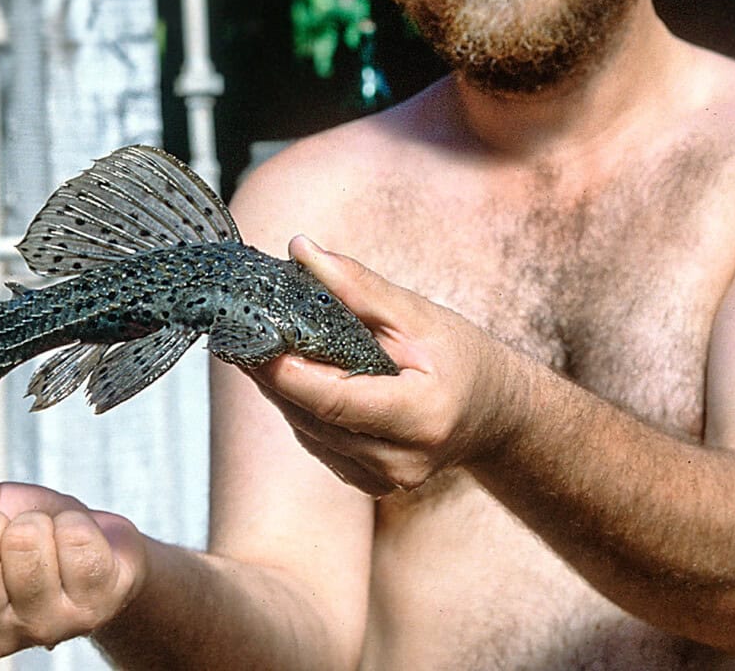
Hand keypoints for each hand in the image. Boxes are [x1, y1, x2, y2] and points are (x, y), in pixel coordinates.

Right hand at [0, 446, 146, 656]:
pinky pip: (75, 540)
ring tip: (48, 537)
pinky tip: (79, 545)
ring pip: (24, 544)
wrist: (105, 561)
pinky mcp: (90, 611)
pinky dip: (78, 524)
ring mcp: (41, 627)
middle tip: (12, 526)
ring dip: (40, 522)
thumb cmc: (41, 542)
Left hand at [250, 236, 525, 495]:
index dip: (286, 374)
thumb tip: (302, 251)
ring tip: (258, 345)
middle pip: (312, 417)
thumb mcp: (418, 314)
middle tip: (238, 330)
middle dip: (272, 373)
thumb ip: (358, 287)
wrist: (496, 413)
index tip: (249, 340)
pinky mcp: (369, 484)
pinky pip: (318, 443)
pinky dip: (301, 409)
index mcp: (421, 417)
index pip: (335, 401)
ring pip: (307, 432)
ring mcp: (384, 480)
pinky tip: (292, 377)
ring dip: (280, 390)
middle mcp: (400, 460)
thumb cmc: (464, 359)